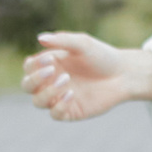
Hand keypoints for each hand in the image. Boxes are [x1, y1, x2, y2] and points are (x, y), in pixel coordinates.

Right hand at [22, 32, 151, 121]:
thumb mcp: (83, 44)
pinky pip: (55, 114)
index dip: (33, 65)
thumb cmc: (102, 56)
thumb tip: (40, 38)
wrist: (124, 74)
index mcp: (50, 64)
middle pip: (27, 86)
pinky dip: (59, 105)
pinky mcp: (71, 111)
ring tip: (67, 80)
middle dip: (34, 79)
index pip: (29, 67)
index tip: (50, 59)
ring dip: (48, 92)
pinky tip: (71, 94)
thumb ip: (62, 40)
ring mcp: (60, 98)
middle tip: (52, 70)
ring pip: (38, 101)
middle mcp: (51, 82)